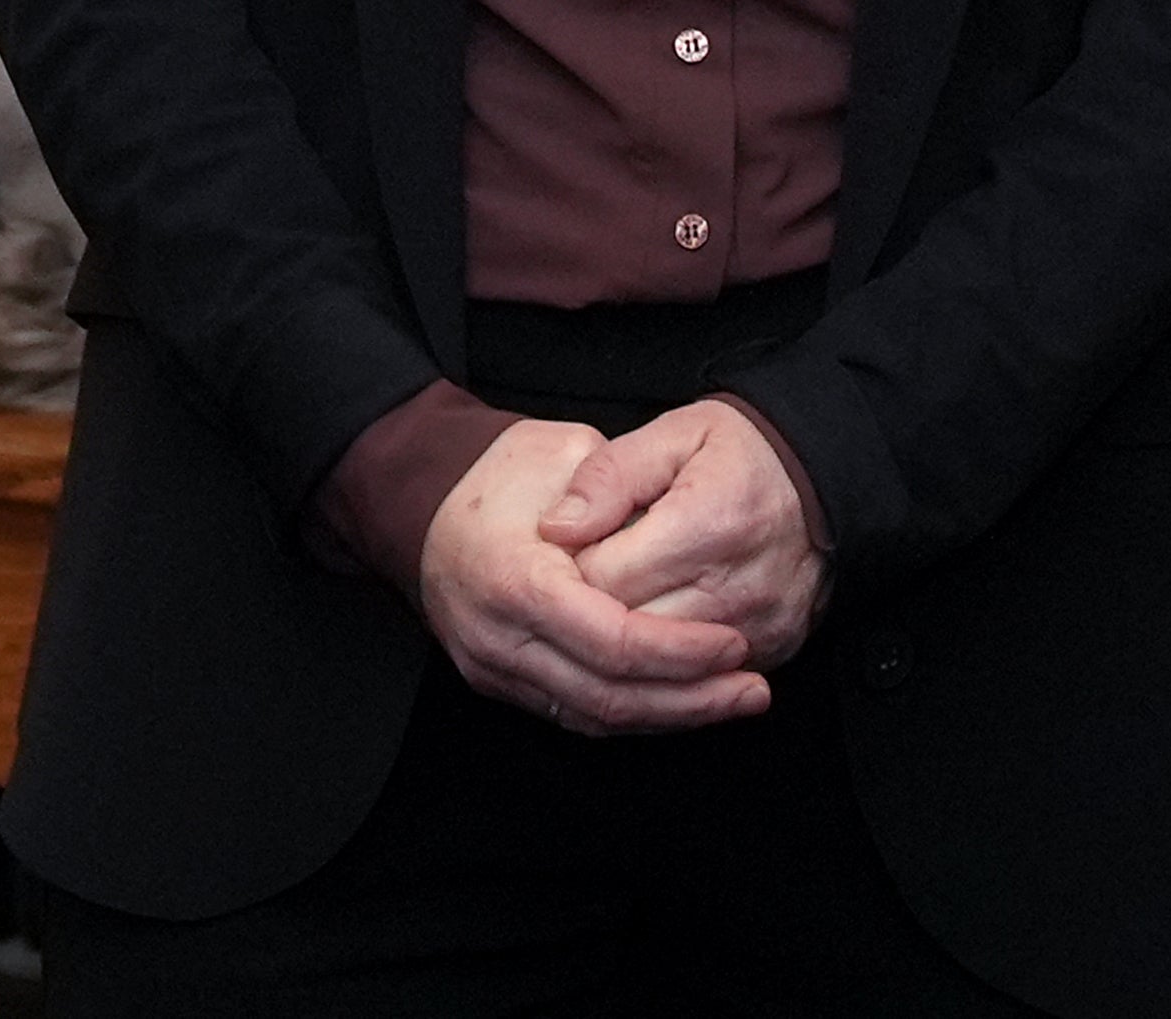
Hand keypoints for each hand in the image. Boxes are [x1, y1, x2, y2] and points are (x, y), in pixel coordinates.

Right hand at [413, 416, 769, 735]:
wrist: (418, 504)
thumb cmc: (495, 474)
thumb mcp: (560, 452)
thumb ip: (613, 486)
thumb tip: (655, 529)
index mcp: (515, 580)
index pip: (611, 641)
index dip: (680, 652)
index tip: (733, 645)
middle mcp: (499, 638)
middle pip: (607, 697)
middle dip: (688, 700)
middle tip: (751, 690)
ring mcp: (495, 670)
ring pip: (593, 718)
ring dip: (668, 716)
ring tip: (731, 702)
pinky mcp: (500, 684)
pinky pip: (574, 716)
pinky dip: (632, 714)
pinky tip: (680, 703)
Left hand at [546, 398, 824, 666]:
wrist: (826, 480)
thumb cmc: (743, 453)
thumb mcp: (674, 436)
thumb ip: (609, 477)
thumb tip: (556, 526)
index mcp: (707, 524)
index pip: (605, 579)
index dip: (570, 570)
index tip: (566, 552)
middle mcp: (737, 586)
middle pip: (628, 632)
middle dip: (592, 613)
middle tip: (587, 579)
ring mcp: (758, 626)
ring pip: (659, 667)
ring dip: (627, 643)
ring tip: (620, 602)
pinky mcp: (773, 650)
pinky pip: (700, 679)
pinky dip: (669, 662)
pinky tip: (657, 627)